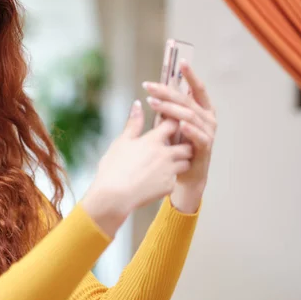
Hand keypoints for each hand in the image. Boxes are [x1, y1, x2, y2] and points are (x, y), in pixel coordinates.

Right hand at [81, 100, 192, 236]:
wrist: (114, 195)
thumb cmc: (114, 168)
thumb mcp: (121, 142)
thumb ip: (133, 123)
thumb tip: (138, 104)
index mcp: (153, 140)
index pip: (174, 124)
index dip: (175, 122)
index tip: (172, 123)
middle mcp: (165, 154)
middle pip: (187, 145)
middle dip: (185, 144)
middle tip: (176, 146)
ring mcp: (169, 171)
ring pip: (186, 163)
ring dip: (181, 162)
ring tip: (168, 164)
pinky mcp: (169, 186)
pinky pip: (175, 180)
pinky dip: (169, 179)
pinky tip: (156, 181)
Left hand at [143, 61, 216, 212]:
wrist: (186, 176)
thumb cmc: (178, 148)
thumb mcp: (171, 126)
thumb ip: (168, 109)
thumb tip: (153, 92)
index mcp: (201, 110)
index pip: (196, 89)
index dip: (190, 75)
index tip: (181, 61)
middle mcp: (207, 118)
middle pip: (187, 100)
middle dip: (167, 91)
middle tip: (148, 86)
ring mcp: (208, 132)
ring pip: (190, 116)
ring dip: (171, 108)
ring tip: (154, 103)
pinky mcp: (205, 148)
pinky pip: (198, 136)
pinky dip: (189, 129)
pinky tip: (179, 124)